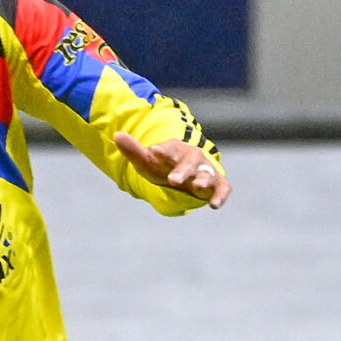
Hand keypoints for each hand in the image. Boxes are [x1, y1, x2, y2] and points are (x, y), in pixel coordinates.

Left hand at [112, 132, 229, 207]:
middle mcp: (193, 158)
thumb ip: (133, 150)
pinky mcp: (216, 185)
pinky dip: (221, 195)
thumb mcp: (147, 161)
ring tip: (197, 186)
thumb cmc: (163, 166)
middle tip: (173, 179)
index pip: (170, 148)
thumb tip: (117, 135)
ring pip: (207, 173)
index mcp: (176, 150)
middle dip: (183, 170)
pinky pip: (223, 188)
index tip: (154, 151)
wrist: (183, 174)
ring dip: (204, 179)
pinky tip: (214, 205)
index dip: (164, 150)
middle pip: (190, 161)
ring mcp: (206, 171)